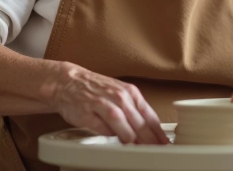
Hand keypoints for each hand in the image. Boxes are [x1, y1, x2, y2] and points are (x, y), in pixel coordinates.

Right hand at [51, 63, 168, 144]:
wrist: (68, 82)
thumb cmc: (95, 89)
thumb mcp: (120, 93)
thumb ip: (134, 110)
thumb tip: (149, 130)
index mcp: (130, 93)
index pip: (150, 116)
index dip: (158, 133)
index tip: (164, 144)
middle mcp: (120, 97)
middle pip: (140, 124)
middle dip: (149, 141)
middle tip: (156, 151)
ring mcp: (104, 105)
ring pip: (124, 125)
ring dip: (132, 140)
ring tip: (138, 150)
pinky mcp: (89, 114)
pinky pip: (104, 128)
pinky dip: (112, 137)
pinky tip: (117, 143)